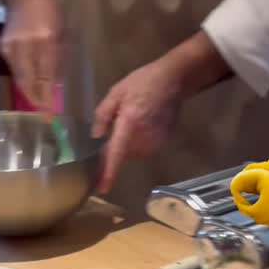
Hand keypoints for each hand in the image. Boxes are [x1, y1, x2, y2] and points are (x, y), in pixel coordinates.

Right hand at [0, 0, 63, 110]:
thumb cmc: (49, 11)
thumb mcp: (61, 35)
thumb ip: (58, 62)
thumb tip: (55, 89)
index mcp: (44, 41)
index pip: (45, 77)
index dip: (47, 99)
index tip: (51, 117)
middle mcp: (25, 46)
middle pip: (28, 83)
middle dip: (37, 102)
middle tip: (45, 116)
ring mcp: (11, 48)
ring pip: (21, 80)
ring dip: (30, 94)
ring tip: (40, 105)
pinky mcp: (4, 49)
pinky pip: (15, 71)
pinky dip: (24, 81)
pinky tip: (31, 86)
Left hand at [93, 58, 182, 194]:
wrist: (174, 81)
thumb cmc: (143, 82)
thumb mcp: (116, 92)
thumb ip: (103, 115)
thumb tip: (95, 137)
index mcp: (129, 124)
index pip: (116, 154)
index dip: (108, 172)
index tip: (101, 188)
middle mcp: (143, 139)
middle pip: (122, 154)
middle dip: (115, 147)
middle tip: (118, 125)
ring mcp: (155, 143)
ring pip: (132, 153)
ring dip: (127, 144)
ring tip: (134, 120)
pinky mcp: (162, 145)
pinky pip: (143, 150)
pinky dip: (138, 141)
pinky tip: (143, 123)